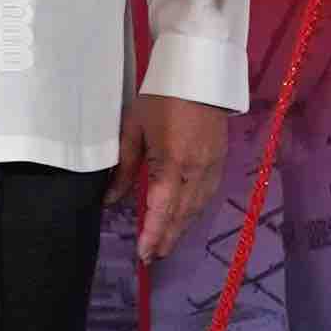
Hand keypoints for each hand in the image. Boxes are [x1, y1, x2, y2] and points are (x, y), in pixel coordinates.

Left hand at [121, 94, 234, 264]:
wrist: (199, 72)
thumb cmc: (160, 97)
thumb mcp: (134, 129)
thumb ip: (124, 169)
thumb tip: (111, 200)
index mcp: (172, 162)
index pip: (162, 209)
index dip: (153, 234)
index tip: (144, 254)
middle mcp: (196, 170)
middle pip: (182, 214)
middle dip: (167, 238)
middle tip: (153, 258)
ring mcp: (212, 167)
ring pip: (197, 207)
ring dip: (181, 228)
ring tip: (166, 245)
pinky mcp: (220, 160)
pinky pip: (207, 195)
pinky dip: (194, 212)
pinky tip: (185, 218)